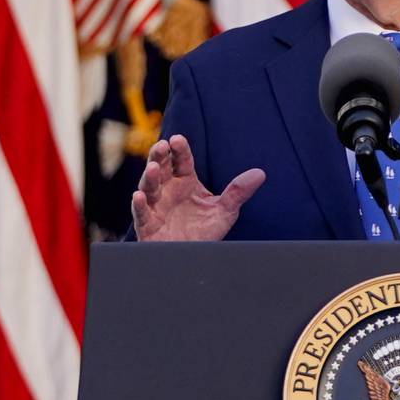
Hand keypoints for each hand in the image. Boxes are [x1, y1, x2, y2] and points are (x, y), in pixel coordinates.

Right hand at [131, 134, 265, 241]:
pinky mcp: (147, 225)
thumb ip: (238, 192)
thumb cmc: (205, 232)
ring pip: (148, 187)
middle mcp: (168, 190)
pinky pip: (140, 213)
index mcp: (185, 181)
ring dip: (149, 177)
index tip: (177, 139)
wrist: (192, 260)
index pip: (182, 161)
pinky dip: (138, 205)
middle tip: (161, 146)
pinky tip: (138, 196)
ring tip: (152, 168)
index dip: (179, 150)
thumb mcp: (225, 211)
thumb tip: (260, 174)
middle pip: (161, 168)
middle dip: (159, 156)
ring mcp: (155, 206)